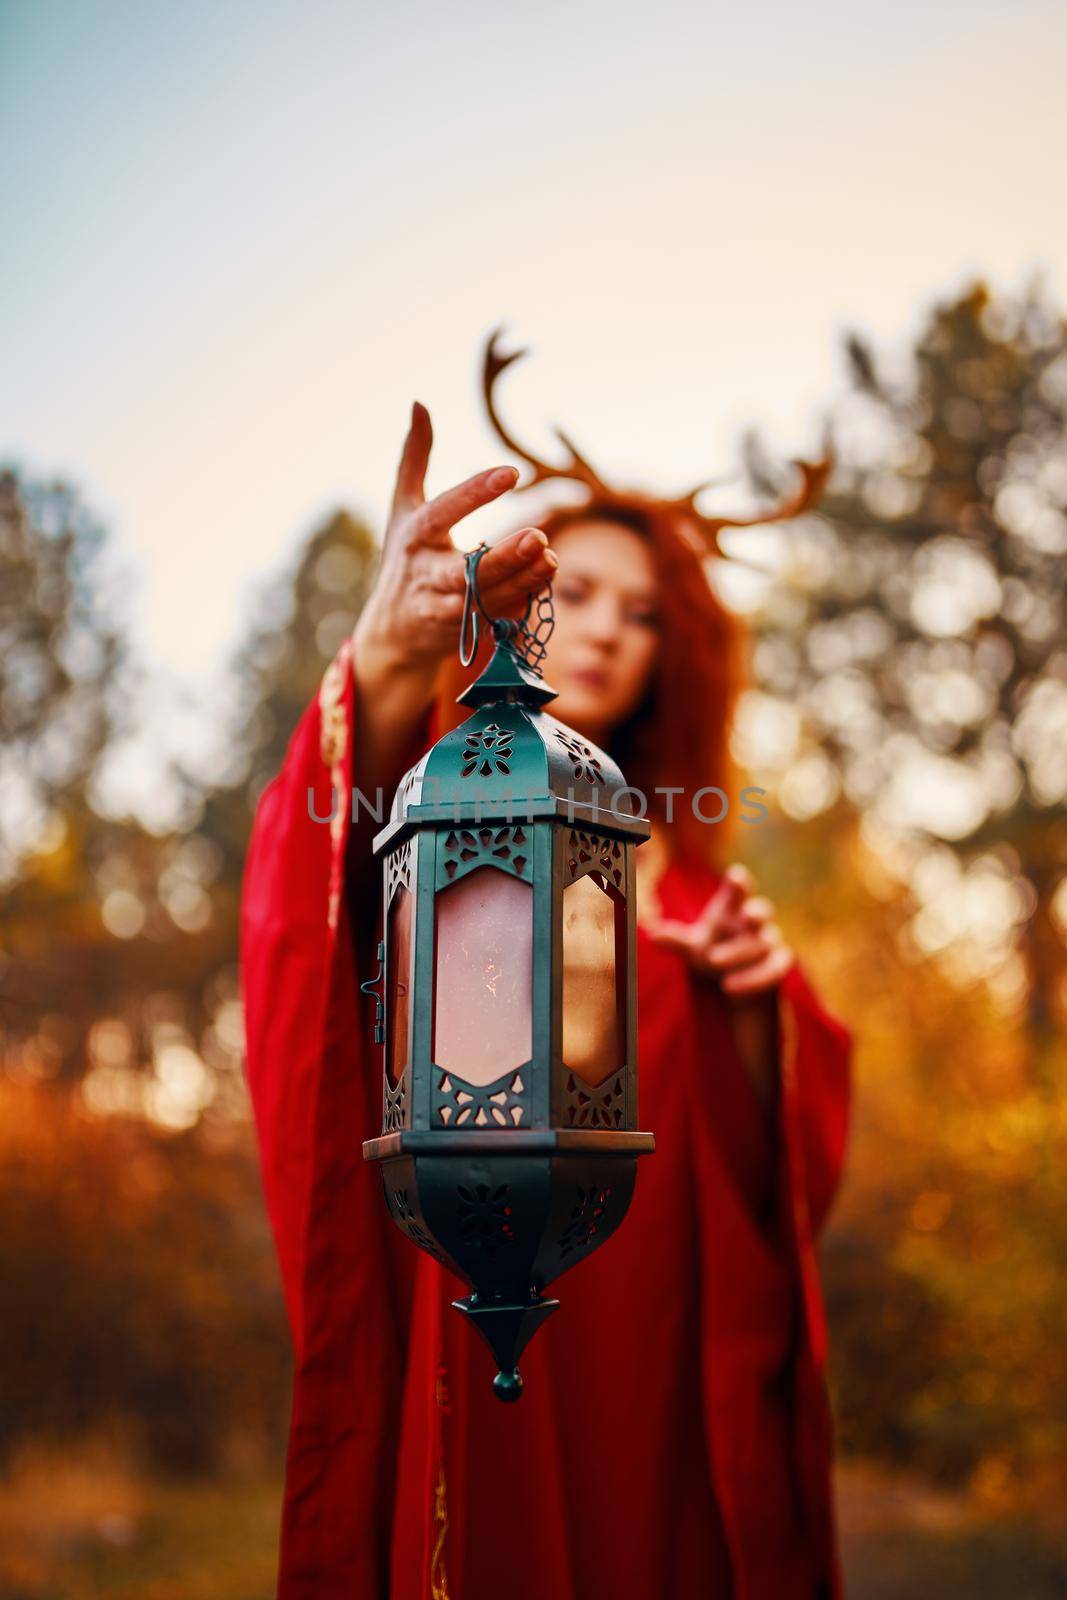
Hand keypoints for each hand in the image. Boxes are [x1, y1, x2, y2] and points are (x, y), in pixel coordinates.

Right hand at [353, 401, 556, 684]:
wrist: (393, 634)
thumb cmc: (404, 558)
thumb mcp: (401, 508)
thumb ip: (414, 458)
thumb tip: (419, 404)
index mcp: (413, 537)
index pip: (442, 512)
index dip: (474, 493)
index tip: (512, 472)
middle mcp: (425, 575)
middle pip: (463, 571)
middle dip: (502, 558)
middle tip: (539, 537)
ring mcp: (442, 609)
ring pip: (485, 599)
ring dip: (520, 580)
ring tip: (550, 558)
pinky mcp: (461, 634)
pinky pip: (495, 617)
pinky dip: (520, 600)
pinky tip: (544, 579)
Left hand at [643, 863, 794, 998]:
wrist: (732, 983)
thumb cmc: (712, 952)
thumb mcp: (692, 948)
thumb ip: (676, 940)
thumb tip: (652, 935)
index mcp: (732, 911)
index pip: (738, 891)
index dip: (739, 883)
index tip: (736, 875)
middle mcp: (754, 923)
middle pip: (761, 911)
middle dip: (756, 912)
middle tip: (747, 914)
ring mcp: (770, 942)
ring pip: (764, 943)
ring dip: (740, 953)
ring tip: (713, 962)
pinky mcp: (778, 965)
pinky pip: (775, 969)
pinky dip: (754, 978)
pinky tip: (731, 987)